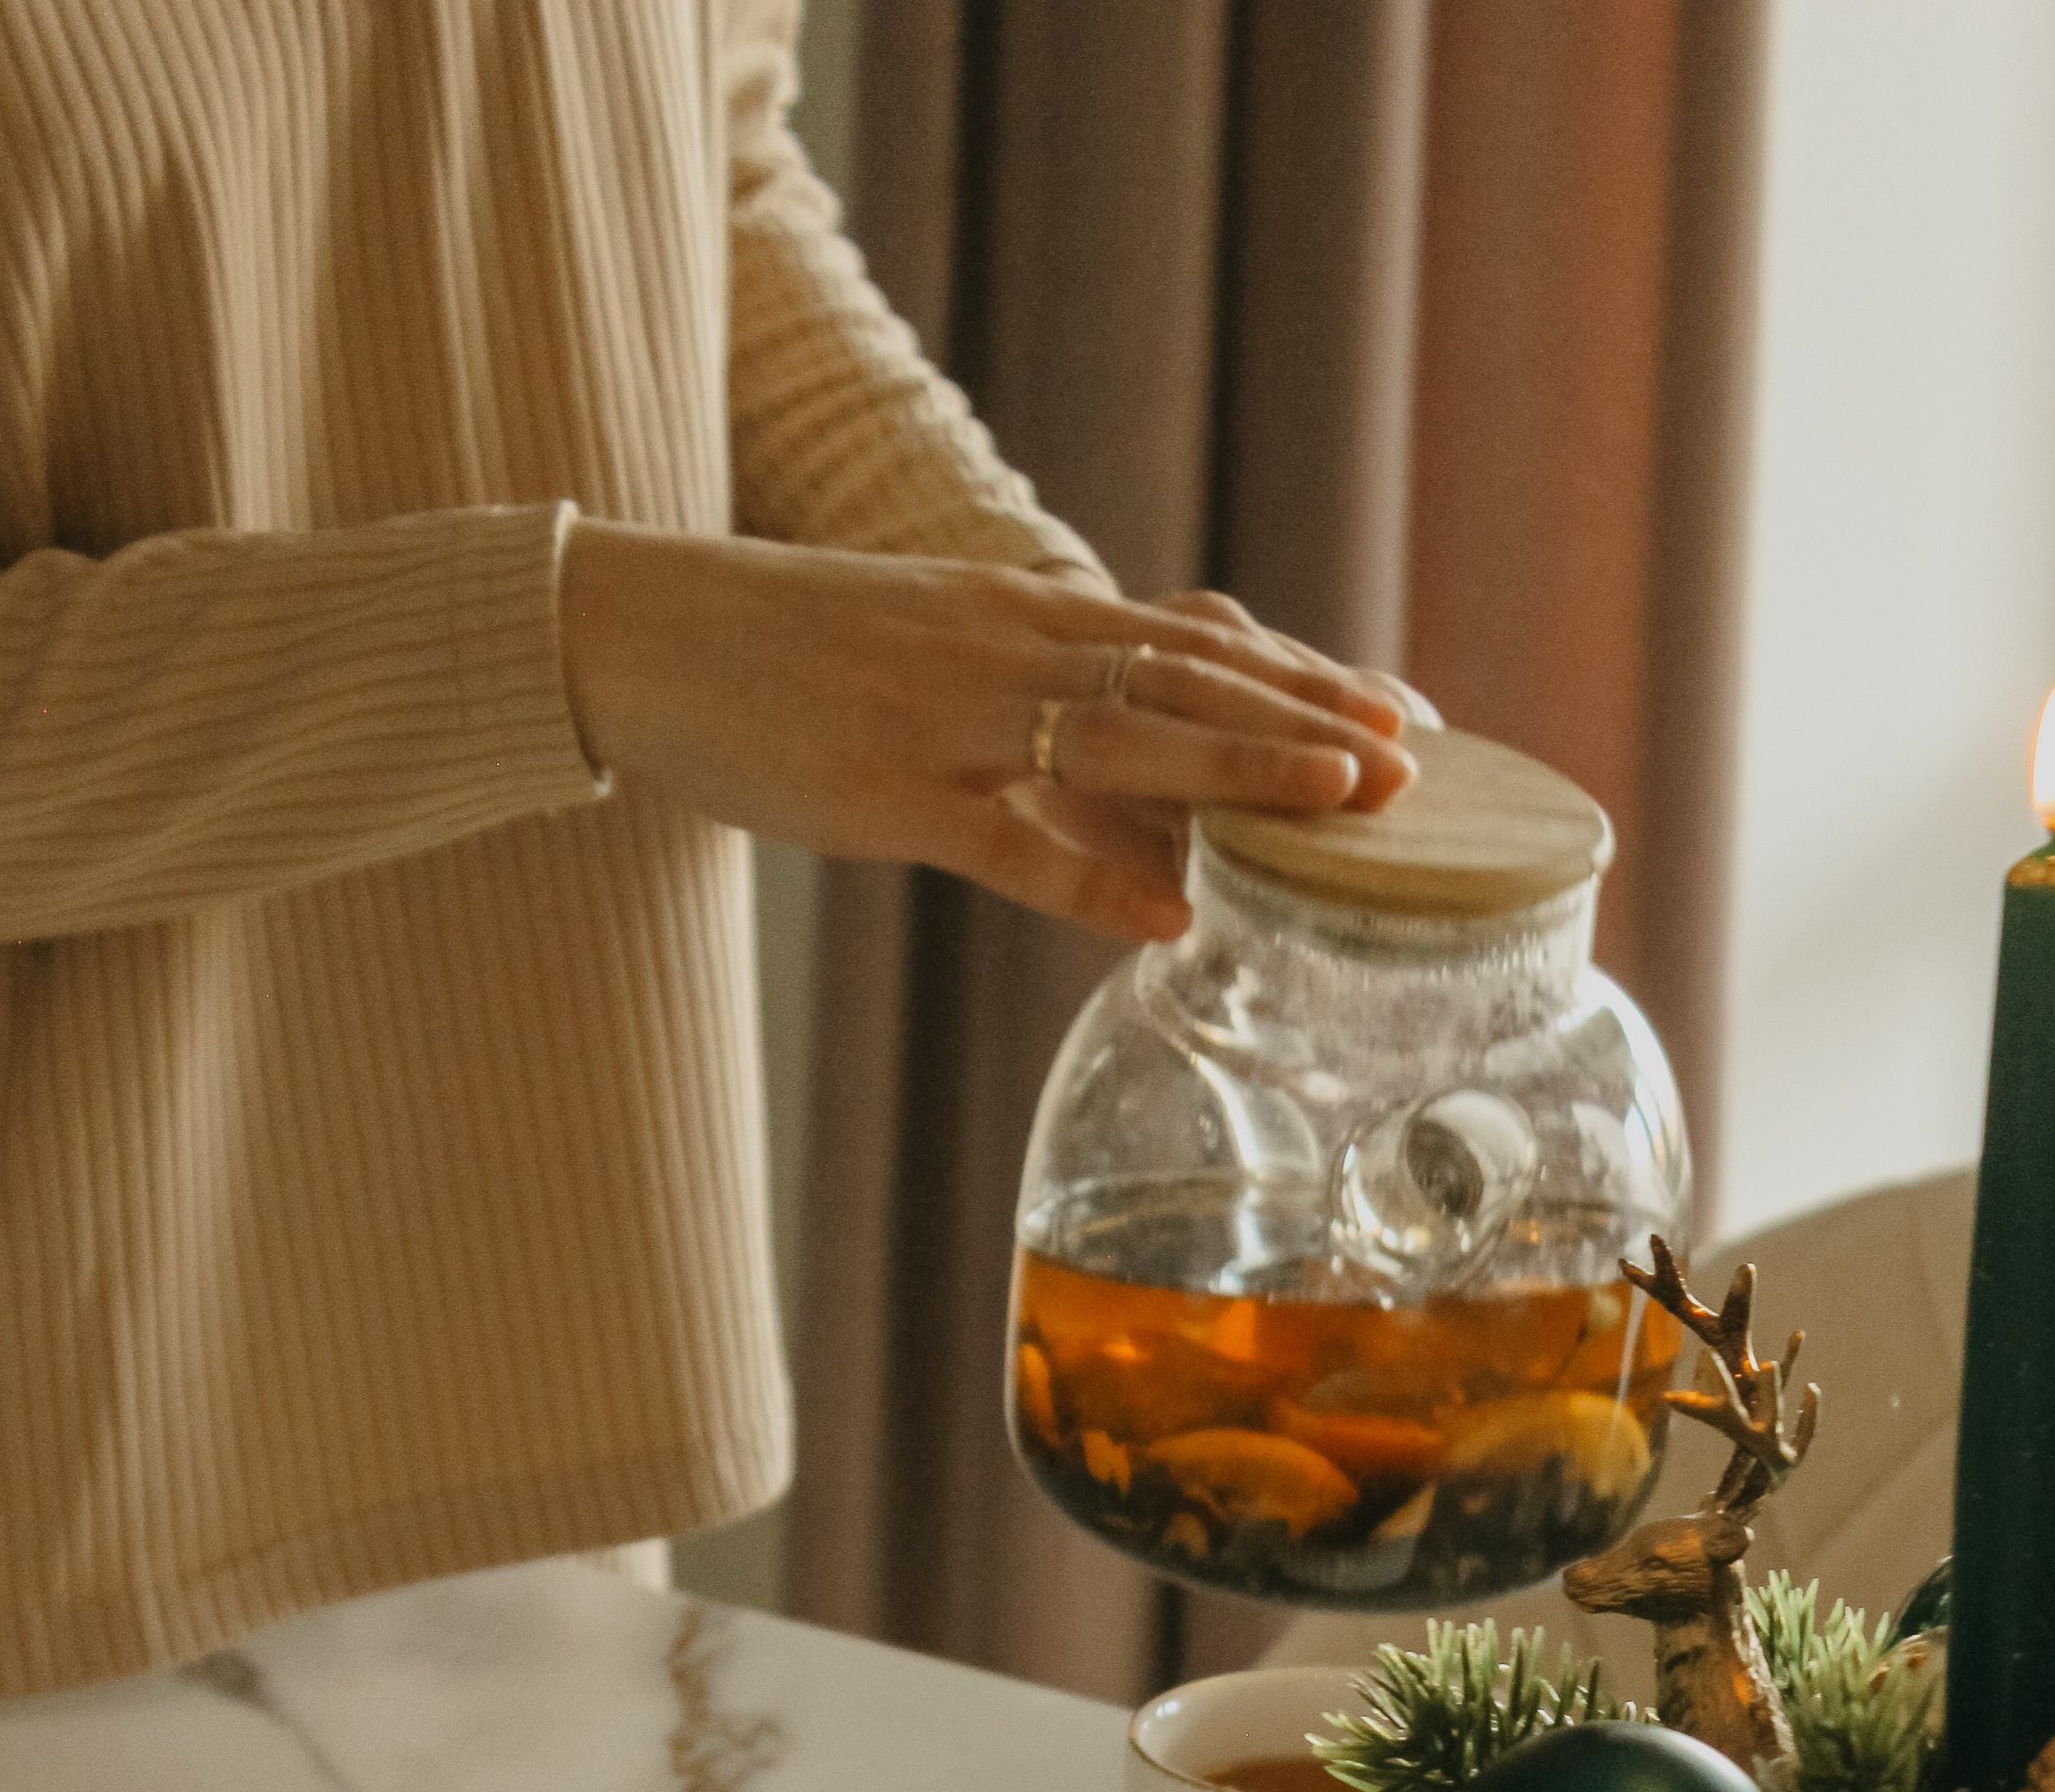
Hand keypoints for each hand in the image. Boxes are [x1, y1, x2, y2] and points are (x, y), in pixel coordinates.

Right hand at [560, 528, 1419, 937]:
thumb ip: (1035, 705)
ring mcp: (949, 713)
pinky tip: (1171, 914)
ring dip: (1240, 761)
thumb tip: (1126, 785)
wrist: (643, 631)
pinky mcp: (884, 787)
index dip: (1304, 673)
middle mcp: (1008, 645)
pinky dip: (1092, 875)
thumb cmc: (789, 659)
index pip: (1195, 633)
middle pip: (1189, 670)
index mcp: (1024, 613)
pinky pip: (1006, 839)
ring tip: (1340, 801)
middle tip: (1411, 761)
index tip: (1403, 711)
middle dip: (1307, 715)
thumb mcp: (933, 657)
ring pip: (1122, 730)